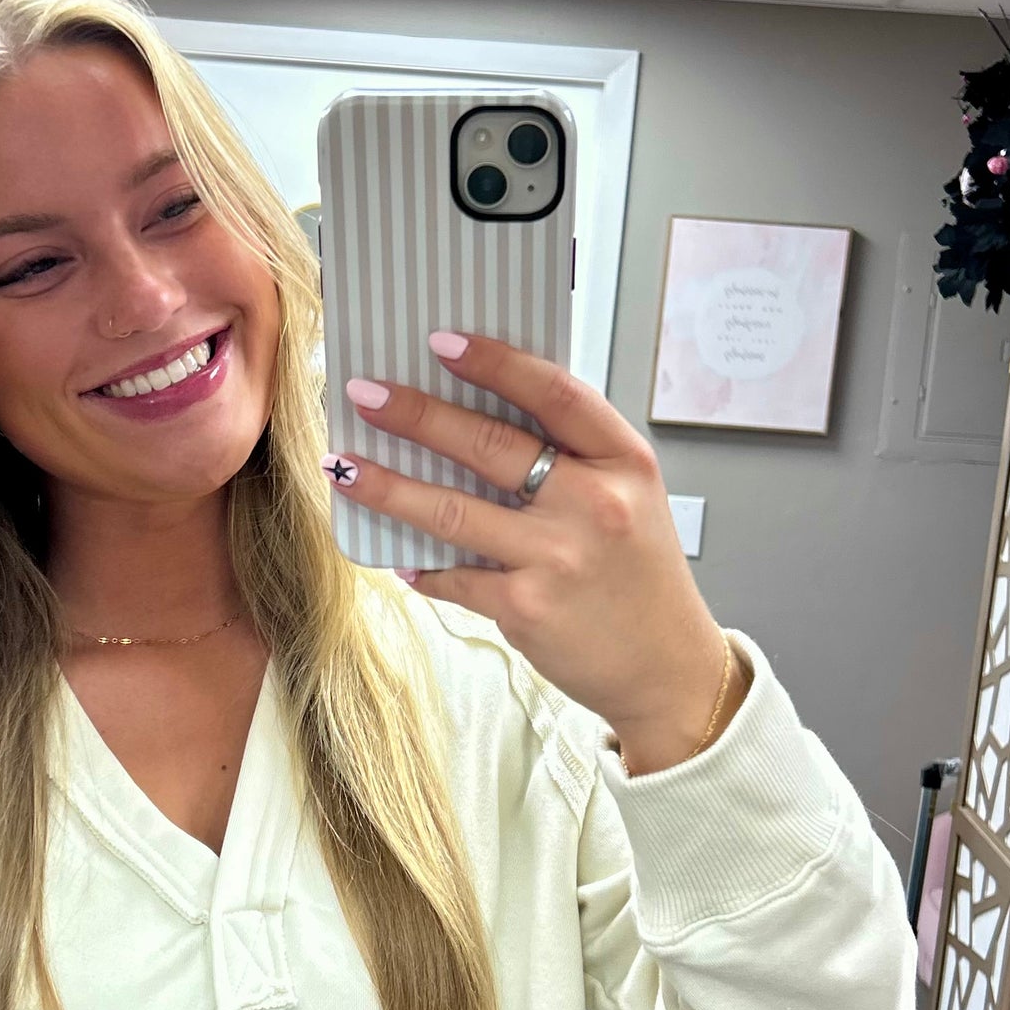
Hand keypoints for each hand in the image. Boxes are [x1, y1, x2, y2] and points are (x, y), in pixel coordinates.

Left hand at [325, 329, 748, 772]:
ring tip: (343, 465)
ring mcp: (557, 557)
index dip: (495, 362)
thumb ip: (575, 458)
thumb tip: (480, 415)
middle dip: (416, 414)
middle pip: (490, 444)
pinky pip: (454, 577)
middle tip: (364, 394)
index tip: (442, 341)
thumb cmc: (640, 577)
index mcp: (624, 462)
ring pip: (452, 511)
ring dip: (388, 487)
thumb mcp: (631, 498)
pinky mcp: (526, 608)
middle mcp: (594, 503)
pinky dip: (422, 567)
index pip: (554, 393)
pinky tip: (398, 558)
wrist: (666, 668)